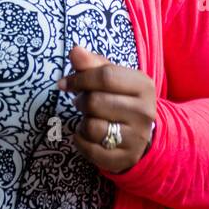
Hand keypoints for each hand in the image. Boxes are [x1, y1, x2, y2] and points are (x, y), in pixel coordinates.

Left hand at [58, 45, 157, 174]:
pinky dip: (80, 141)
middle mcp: (144, 112)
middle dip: (80, 101)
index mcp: (143, 85)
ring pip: (91, 127)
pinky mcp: (125, 158)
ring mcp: (137, 137)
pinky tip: (88, 136)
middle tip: (81, 103)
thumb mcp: (112, 77)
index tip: (64, 83)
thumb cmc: (121, 99)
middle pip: (95, 102)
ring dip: (81, 123)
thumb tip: (74, 50)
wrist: (142, 135)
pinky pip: (89, 148)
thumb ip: (91, 64)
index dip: (79, 78)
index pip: (105, 76)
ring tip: (89, 119)